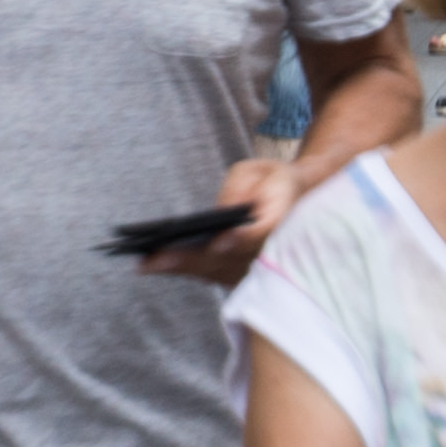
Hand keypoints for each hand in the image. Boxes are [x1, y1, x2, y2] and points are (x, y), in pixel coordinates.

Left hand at [142, 151, 312, 290]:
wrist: (297, 198)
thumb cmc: (272, 181)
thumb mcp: (256, 171)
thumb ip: (238, 189)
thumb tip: (219, 213)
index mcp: (281, 221)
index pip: (260, 236)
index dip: (239, 241)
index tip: (217, 244)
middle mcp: (271, 252)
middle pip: (230, 261)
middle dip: (192, 261)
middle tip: (156, 260)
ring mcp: (258, 268)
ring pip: (219, 273)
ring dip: (184, 270)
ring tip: (148, 264)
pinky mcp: (243, 274)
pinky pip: (214, 275)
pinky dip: (187, 271)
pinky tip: (159, 265)